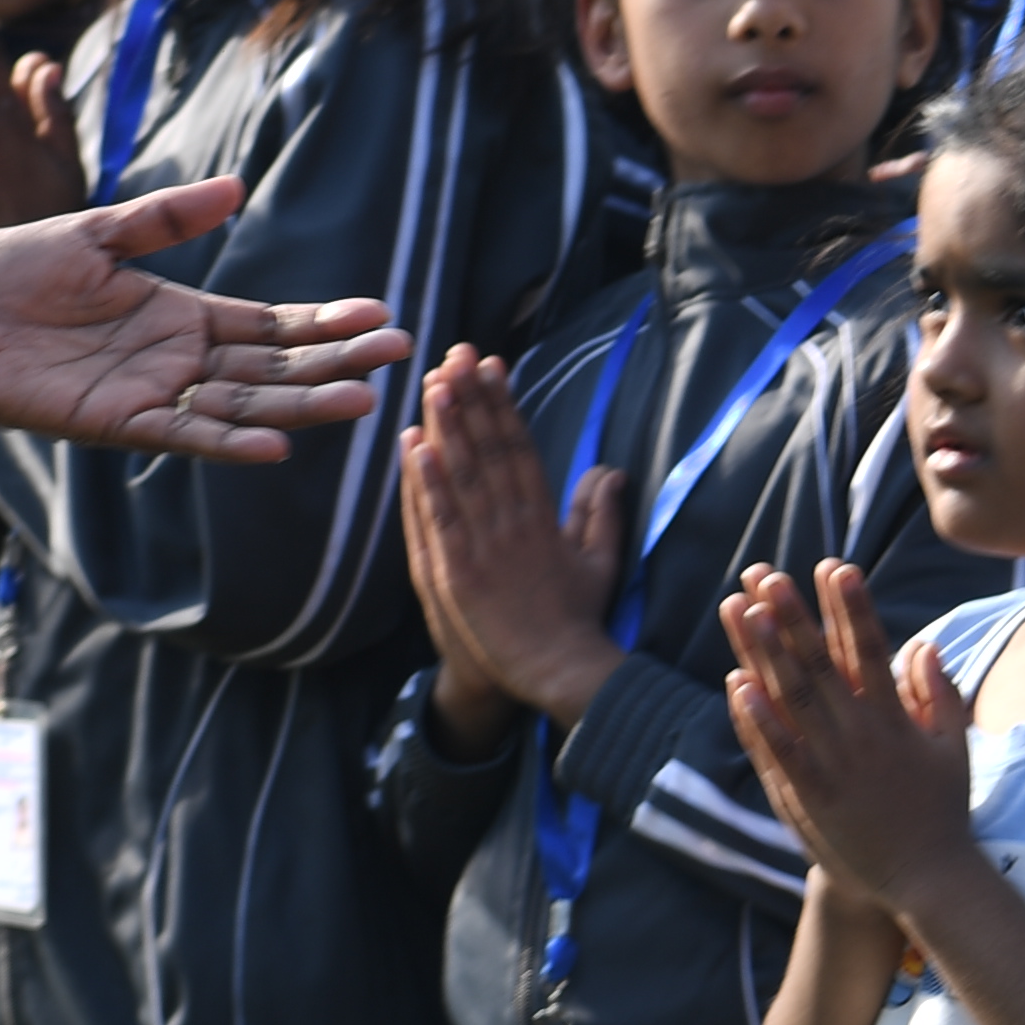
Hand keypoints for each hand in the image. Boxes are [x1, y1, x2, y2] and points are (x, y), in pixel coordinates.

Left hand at [0, 178, 409, 459]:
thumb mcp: (97, 231)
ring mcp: (151, 393)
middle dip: (335, 363)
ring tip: (363, 401)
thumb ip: (164, 220)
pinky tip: (276, 445)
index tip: (379, 315)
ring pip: (244, 405)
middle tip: (399, 355)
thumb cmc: (11, 271)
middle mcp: (176, 359)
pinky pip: (182, 434)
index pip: (269, 325)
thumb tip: (237, 189)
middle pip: (273, 368)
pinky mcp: (114, 422)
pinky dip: (228, 440)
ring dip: (302, 406)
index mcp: (178, 314)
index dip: (322, 322)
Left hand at [398, 345, 631, 744]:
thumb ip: (601, 513)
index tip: (490, 364)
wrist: (559, 671)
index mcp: (544, 517)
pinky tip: (414, 446)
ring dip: (447, 427)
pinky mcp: (458, 573)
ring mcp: (485, 546)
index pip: (519, 447)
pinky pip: (440, 519)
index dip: (503, 403)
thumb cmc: (577, 621)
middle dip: (471, 399)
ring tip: (433, 383)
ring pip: (462, 475)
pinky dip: (426, 482)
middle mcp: (514, 523)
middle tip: (456, 354)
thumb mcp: (599, 562)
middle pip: (489, 449)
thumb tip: (610, 469)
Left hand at [720, 558, 974, 918]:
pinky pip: (777, 752)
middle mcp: (861, 735)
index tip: (834, 566)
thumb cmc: (940, 811)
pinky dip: (756, 719)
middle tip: (764, 574)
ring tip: (741, 609)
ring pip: (791, 699)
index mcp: (895, 718)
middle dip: (791, 616)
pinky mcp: (807, 798)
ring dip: (763, 652)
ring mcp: (831, 766)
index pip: (871, 649)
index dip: (851, 606)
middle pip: (819, 664)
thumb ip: (938, 694)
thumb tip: (923, 645)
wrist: (927, 881)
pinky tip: (735, 684)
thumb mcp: (954, 747)